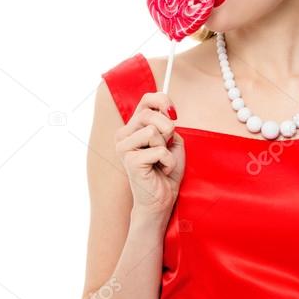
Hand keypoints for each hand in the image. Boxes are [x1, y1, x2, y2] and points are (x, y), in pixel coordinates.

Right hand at [115, 91, 184, 217]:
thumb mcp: (172, 141)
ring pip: (154, 131)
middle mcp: (124, 134)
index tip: (174, 113)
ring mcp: (124, 147)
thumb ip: (167, 123)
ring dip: (166, 148)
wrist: (161, 198)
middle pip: (150, 115)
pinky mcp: (130, 160)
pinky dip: (168, 161)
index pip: (146, 100)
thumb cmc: (166, 170)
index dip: (163, 101)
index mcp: (133, 127)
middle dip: (167, 129)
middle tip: (167, 147)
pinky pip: (159, 151)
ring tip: (161, 161)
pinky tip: (161, 171)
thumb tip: (166, 113)